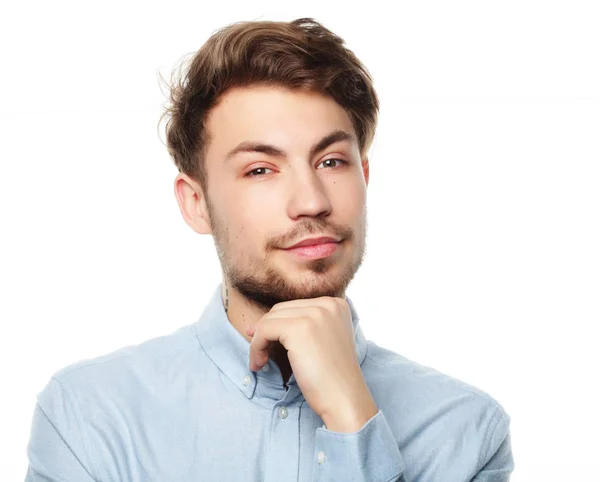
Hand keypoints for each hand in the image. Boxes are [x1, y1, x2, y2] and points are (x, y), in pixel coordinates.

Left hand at [246, 296, 377, 431]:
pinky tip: (258, 364)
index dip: (278, 325)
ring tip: (259, 362)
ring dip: (258, 341)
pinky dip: (256, 347)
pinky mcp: (299, 329)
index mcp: (336, 304)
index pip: (295, 306)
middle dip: (265, 331)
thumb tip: (261, 322)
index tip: (266, 343)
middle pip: (281, 310)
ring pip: (269, 319)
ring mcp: (314, 314)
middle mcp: (327, 304)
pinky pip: (264, 330)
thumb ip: (304, 325)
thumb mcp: (323, 340)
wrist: (344, 399)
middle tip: (259, 353)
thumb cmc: (331, 377)